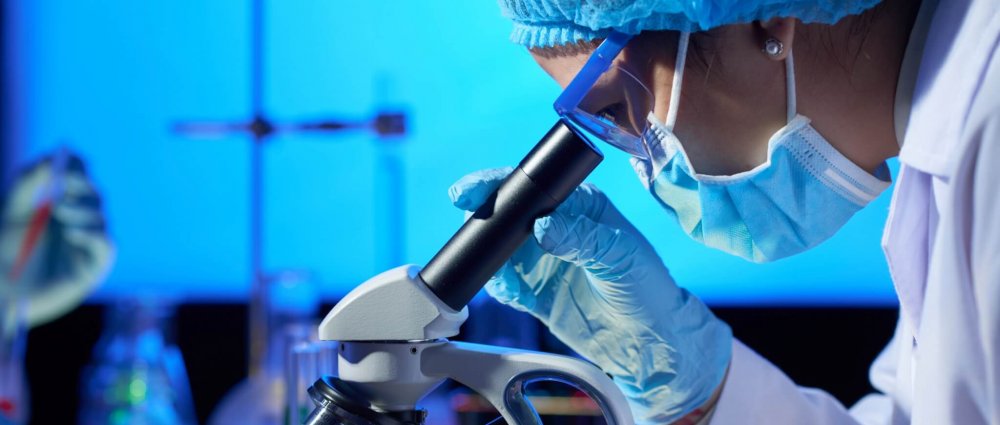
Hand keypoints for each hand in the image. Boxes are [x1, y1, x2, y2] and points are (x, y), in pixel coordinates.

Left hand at [1, 151, 113, 325]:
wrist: (1, 290)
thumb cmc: (3, 253)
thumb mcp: (11, 211)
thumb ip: (27, 182)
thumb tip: (51, 157)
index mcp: (60, 204)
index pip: (79, 177)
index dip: (76, 166)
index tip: (65, 158)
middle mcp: (78, 222)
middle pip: (94, 194)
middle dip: (80, 186)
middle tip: (61, 184)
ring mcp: (88, 245)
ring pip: (101, 218)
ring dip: (81, 210)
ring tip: (58, 211)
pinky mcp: (93, 268)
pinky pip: (106, 245)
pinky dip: (92, 235)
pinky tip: (71, 232)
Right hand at [450, 167, 730, 423]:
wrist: (648, 341)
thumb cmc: (647, 287)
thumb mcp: (619, 254)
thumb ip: (580, 238)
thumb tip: (540, 227)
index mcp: (580, 205)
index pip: (534, 186)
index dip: (501, 184)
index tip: (472, 191)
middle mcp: (557, 227)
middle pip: (508, 213)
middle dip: (485, 217)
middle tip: (471, 226)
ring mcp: (542, 260)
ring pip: (499, 248)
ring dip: (488, 254)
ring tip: (498, 268)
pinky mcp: (534, 292)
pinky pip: (504, 283)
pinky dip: (497, 284)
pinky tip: (506, 289)